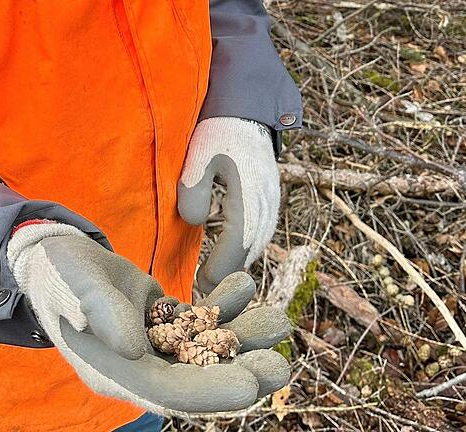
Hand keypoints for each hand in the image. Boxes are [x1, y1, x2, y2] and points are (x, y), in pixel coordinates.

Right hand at [7, 224, 289, 414]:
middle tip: (280, 365)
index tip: (250, 383)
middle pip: (195, 379)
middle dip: (240, 372)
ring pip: (205, 350)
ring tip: (277, 321)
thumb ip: (101, 312)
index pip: (166, 391)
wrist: (51, 255)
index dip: (209, 390)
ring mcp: (151, 345)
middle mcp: (136, 367)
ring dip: (242, 337)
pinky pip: (198, 322)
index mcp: (111, 373)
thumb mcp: (72, 286)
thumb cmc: (56, 272)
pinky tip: (244, 286)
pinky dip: (223, 308)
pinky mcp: (161, 321)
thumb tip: (135, 348)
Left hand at [178, 117, 280, 292]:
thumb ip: (194, 189)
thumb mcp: (199, 155)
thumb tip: (195, 221)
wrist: (246, 109)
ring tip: (210, 283)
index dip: (217, 271)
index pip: (236, 247)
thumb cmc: (218, 130)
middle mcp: (266, 207)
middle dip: (225, 277)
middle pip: (248, 253)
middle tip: (200, 295)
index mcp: (249, 198)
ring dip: (235, 267)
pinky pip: (259, 236)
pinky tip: (226, 260)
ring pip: (256, 247)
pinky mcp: (269, 202)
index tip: (198, 286)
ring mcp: (271, 205)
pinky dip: (243, 252)